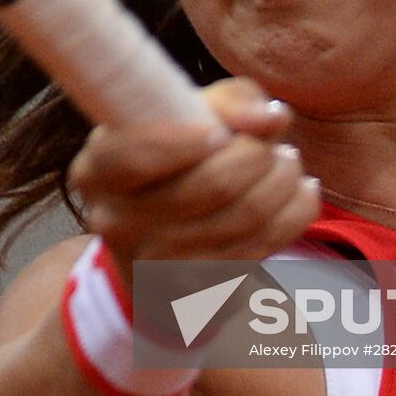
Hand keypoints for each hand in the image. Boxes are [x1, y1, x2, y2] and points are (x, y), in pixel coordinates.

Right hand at [67, 77, 320, 284]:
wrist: (152, 250)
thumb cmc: (170, 163)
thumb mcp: (179, 119)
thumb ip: (229, 103)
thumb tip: (271, 118)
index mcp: (98, 171)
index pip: (137, 154)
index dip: (186, 139)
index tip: (221, 131)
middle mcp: (118, 222)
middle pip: (212, 184)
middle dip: (258, 154)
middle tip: (270, 142)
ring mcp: (157, 265)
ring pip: (248, 215)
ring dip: (284, 179)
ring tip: (287, 161)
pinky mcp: (199, 291)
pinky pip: (267, 245)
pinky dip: (295, 211)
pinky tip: (297, 191)